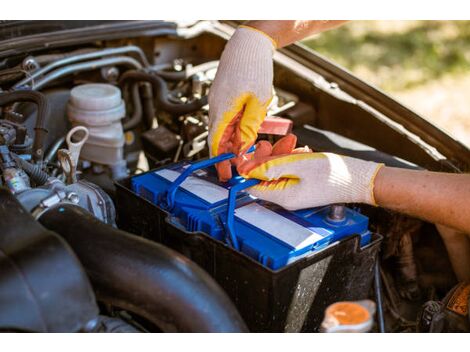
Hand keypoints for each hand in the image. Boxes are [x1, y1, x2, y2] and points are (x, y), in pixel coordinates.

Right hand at [208, 26, 275, 180]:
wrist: (249, 44)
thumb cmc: (255, 68)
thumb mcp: (259, 102)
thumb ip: (250, 126)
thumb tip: (243, 146)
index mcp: (223, 110)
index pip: (217, 142)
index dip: (220, 160)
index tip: (225, 174)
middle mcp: (215, 106)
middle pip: (218, 137)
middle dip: (226, 154)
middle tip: (235, 168)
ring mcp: (217, 100)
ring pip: (222, 128)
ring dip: (231, 141)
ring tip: (243, 152)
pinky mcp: (222, 96)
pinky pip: (224, 117)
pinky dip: (232, 129)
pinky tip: (244, 132)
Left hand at [237, 135, 383, 209]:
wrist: (359, 178)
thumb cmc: (334, 174)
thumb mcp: (298, 164)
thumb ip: (270, 166)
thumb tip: (247, 168)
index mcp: (282, 196)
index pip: (253, 185)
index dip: (248, 168)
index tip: (247, 153)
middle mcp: (286, 197)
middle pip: (265, 176)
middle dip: (267, 157)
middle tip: (270, 143)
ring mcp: (295, 191)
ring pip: (278, 170)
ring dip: (282, 155)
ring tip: (292, 144)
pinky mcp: (303, 185)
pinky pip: (290, 171)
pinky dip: (293, 159)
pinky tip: (302, 151)